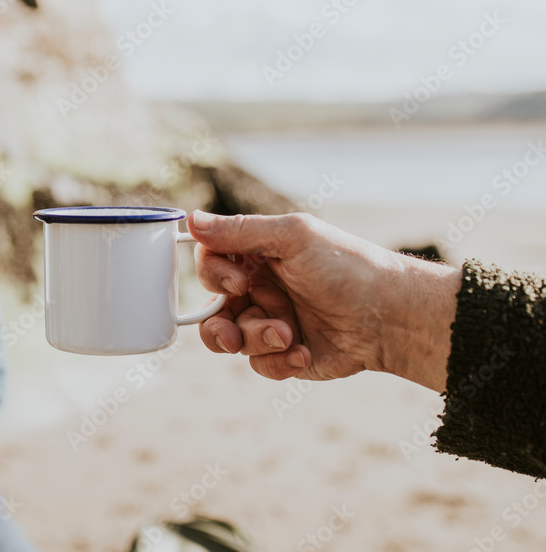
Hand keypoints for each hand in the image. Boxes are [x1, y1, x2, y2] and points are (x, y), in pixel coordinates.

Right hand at [188, 211, 460, 390]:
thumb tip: (191, 218)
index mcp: (257, 255)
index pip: (210, 262)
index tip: (239, 283)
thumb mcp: (292, 238)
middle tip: (232, 335)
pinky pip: (259, 364)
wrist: (391, 317)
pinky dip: (279, 361)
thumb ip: (239, 231)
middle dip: (218, 326)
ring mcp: (269, 322)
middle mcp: (258, 288)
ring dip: (255, 340)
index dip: (213, 275)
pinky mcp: (284, 355)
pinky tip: (306, 352)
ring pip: (231, 340)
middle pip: (211, 309)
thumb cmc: (347, 267)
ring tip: (287, 336)